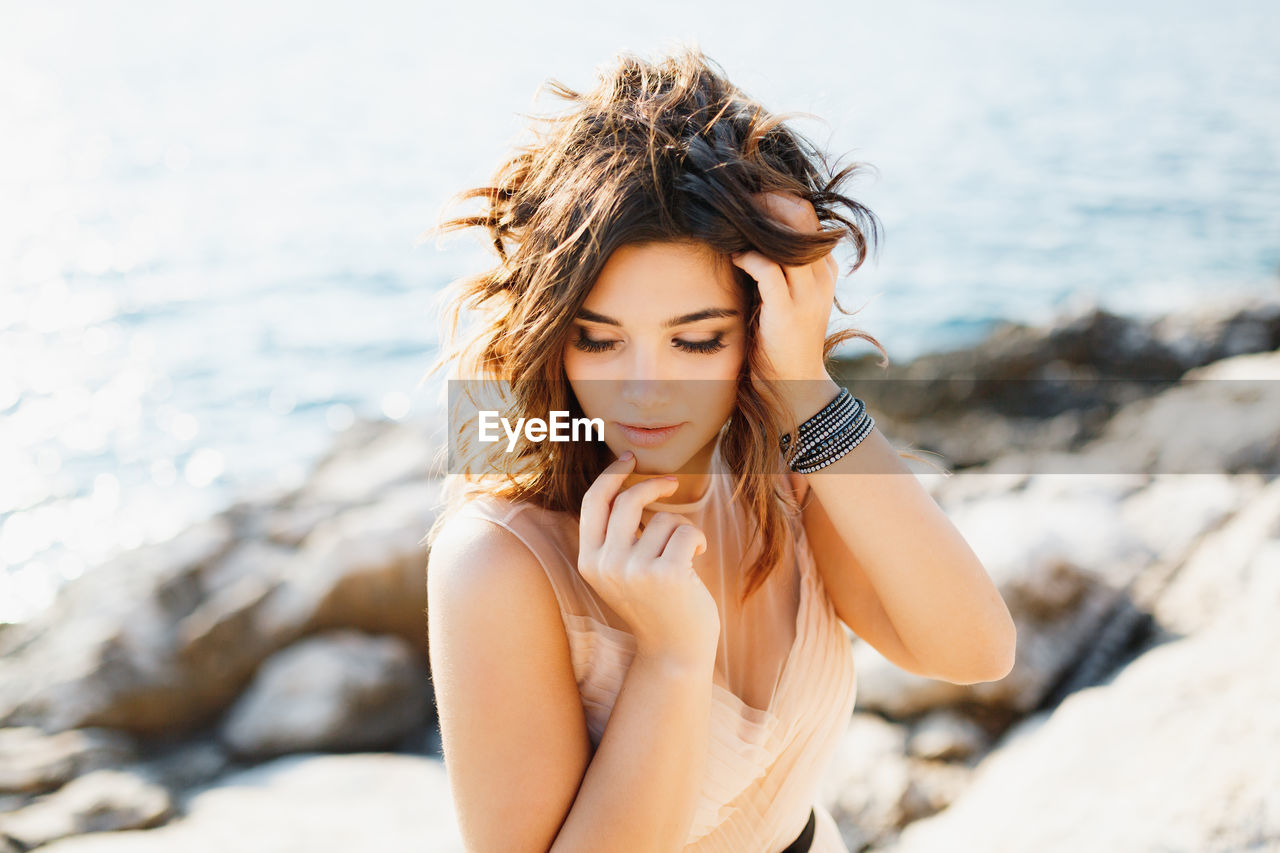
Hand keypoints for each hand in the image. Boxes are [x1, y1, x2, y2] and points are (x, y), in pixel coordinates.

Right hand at [577, 452, 719, 664]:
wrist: (674, 651)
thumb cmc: (655, 603)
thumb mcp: (623, 571)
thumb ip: (618, 536)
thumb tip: (629, 486)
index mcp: (589, 561)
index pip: (594, 503)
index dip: (611, 475)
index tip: (629, 459)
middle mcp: (606, 565)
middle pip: (627, 500)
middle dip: (653, 485)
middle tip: (672, 482)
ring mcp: (634, 570)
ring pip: (664, 519)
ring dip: (681, 531)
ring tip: (684, 557)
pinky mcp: (665, 574)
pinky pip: (687, 532)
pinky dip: (698, 541)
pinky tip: (696, 563)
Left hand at [730, 192, 839, 386]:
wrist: (793, 383)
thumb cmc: (780, 337)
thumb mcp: (786, 294)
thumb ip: (778, 266)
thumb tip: (747, 234)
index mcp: (824, 268)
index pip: (806, 215)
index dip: (777, 199)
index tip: (748, 197)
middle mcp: (821, 276)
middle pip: (800, 216)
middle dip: (767, 203)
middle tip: (737, 201)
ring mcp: (808, 293)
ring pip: (788, 238)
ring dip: (756, 226)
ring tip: (731, 223)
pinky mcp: (787, 311)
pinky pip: (768, 269)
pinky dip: (748, 258)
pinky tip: (734, 258)